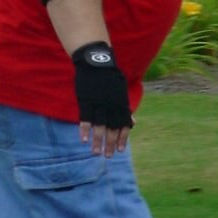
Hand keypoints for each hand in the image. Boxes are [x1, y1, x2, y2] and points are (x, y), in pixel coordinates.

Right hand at [71, 42, 132, 156]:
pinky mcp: (86, 100)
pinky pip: (85, 118)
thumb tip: (134, 123)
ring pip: (99, 126)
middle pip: (112, 128)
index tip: (121, 150)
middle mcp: (111, 106)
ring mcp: (98, 103)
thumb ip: (126, 109)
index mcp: (121, 103)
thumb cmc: (109, 77)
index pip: (124, 125)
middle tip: (108, 156)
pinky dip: (84, 129)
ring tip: (95, 152)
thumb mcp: (121, 91)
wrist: (96, 61)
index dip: (123, 138)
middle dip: (111, 144)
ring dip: (97, 141)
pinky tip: (83, 140)